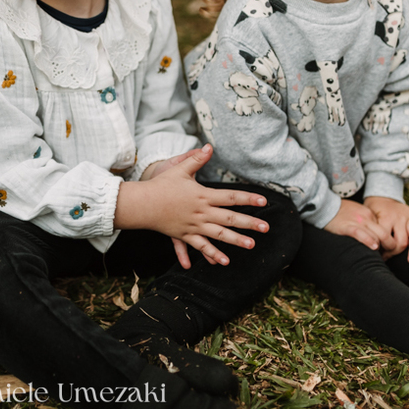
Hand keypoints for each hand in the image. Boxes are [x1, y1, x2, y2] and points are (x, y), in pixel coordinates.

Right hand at [116, 144, 268, 265]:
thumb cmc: (160, 184)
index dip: (248, 199)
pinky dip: (211, 254)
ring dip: (236, 241)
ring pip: (219, 235)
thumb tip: (209, 147)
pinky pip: (201, 246)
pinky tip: (222, 262)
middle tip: (266, 228)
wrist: (142, 204)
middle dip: (249, 223)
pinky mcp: (185, 235)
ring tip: (251, 245)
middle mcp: (201, 213)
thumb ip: (195, 159)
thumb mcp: (178, 168)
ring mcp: (193, 226)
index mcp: (203, 196)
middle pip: (229, 219)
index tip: (263, 201)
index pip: (230, 197)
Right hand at [323, 199, 387, 252]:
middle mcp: (366, 217)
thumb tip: (375, 236)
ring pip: (376, 235)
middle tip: (386, 255)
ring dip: (380, 247)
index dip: (387, 241)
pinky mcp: (347, 226)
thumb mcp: (358, 213)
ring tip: (379, 256)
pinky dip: (369, 241)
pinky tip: (373, 247)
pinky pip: (361, 234)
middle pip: (385, 233)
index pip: (385, 229)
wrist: (325, 205)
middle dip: (389, 246)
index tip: (385, 249)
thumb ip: (367, 222)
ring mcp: (357, 221)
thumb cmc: (341, 212)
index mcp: (369, 214)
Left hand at [364, 197, 408, 262]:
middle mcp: (399, 218)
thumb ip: (370, 230)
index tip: (379, 256)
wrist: (381, 195)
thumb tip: (368, 249)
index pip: (386, 239)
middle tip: (389, 258)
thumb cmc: (372, 211)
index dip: (383, 250)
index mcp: (385, 218)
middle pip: (402, 240)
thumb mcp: (368, 218)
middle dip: (396, 252)